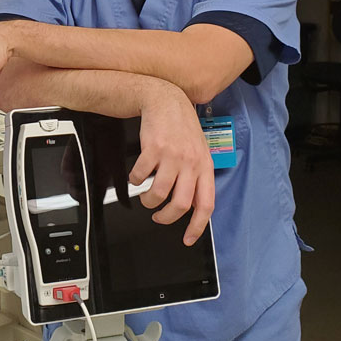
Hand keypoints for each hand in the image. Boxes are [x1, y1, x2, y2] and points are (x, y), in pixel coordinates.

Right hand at [129, 83, 214, 245]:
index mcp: (204, 167)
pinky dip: (135, 181)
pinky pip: (140, 176)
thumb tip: (191, 205)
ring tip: (146, 197)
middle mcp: (190, 163)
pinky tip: (137, 176)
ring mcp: (172, 156)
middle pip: (179, 204)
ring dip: (148, 201)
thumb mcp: (198, 152)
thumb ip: (196, 177)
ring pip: (158, 193)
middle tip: (158, 216)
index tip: (187, 239)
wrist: (165, 100)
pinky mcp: (153, 149)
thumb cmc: (181, 128)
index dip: (196, 226)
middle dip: (165, 218)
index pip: (205, 204)